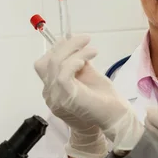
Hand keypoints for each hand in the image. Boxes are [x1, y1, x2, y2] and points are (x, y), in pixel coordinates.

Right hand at [35, 36, 107, 157]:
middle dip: (66, 46)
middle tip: (85, 39)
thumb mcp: (87, 76)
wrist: (114, 118)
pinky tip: (85, 60)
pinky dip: (73, 62)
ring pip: (55, 64)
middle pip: (46, 62)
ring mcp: (56, 97)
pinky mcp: (66, 97)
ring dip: (74, 50)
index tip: (75, 40)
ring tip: (92, 49)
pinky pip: (62, 75)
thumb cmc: (102, 99)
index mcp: (53, 89)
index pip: (43, 64)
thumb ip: (77, 62)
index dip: (57, 49)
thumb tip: (73, 42)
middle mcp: (50, 94)